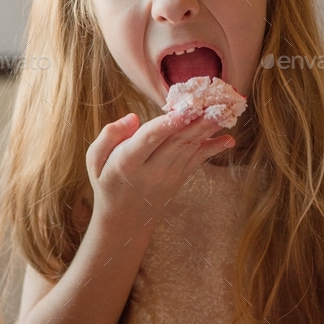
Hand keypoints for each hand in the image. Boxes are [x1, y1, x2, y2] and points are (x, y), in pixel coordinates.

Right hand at [86, 110, 234, 227]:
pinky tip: (228, 140)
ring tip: (226, 110)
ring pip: (190, 148)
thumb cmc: (108, 182)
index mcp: (127, 163)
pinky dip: (213, 149)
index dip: (167, 124)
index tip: (184, 110)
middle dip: (198, 121)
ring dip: (209, 129)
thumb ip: (109, 135)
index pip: (149, 140)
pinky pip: (197, 161)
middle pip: (176, 142)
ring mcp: (169, 177)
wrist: (124, 220)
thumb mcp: (94, 160)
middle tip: (216, 102)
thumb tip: (133, 118)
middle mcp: (151, 170)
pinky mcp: (180, 179)